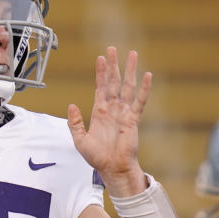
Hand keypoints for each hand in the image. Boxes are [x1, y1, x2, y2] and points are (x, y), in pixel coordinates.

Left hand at [67, 46, 151, 196]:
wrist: (112, 168)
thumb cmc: (96, 157)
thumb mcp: (80, 140)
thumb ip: (75, 122)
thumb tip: (71, 105)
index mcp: (99, 111)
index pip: (100, 87)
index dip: (100, 72)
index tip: (100, 58)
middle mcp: (112, 109)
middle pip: (113, 81)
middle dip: (113, 65)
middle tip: (112, 49)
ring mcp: (124, 112)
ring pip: (127, 86)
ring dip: (129, 71)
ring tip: (133, 54)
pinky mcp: (133, 119)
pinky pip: (140, 101)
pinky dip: (144, 88)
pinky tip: (147, 76)